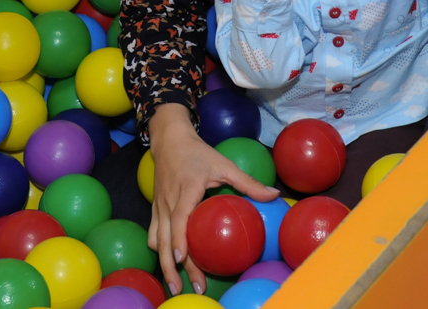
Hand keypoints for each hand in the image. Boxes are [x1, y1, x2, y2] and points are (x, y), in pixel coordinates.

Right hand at [147, 104, 279, 295]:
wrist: (169, 140)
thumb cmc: (199, 153)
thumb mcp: (224, 164)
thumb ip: (248, 182)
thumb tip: (274, 195)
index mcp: (186, 189)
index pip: (179, 218)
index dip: (179, 239)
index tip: (182, 258)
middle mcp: (169, 201)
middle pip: (167, 239)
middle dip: (172, 266)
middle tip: (185, 287)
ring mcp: (159, 206)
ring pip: (157, 240)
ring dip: (164, 263)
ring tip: (175, 284)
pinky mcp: (155, 208)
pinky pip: (154, 233)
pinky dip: (160, 250)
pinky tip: (169, 262)